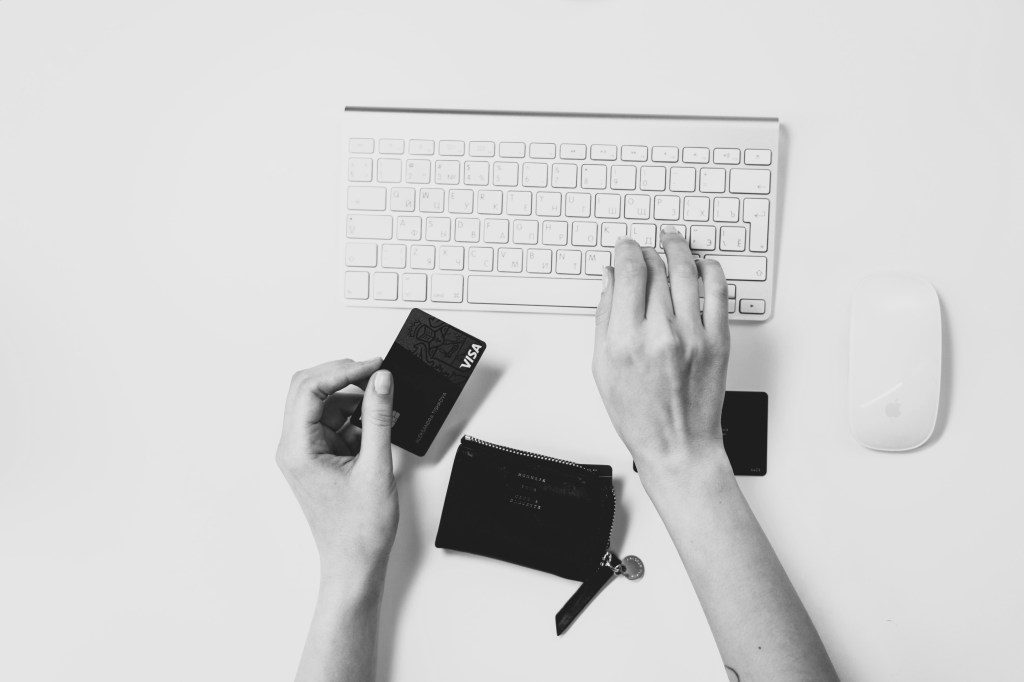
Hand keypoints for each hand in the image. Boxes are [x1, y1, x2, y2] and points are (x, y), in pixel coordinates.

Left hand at [276, 358, 397, 589]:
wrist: (355, 563)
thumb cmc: (359, 529)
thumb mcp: (376, 465)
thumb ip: (379, 417)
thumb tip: (382, 380)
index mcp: (297, 449)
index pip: (310, 389)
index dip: (343, 370)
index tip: (374, 365)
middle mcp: (294, 447)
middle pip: (310, 389)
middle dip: (344, 377)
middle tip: (377, 374)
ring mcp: (306, 451)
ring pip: (324, 404)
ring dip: (354, 399)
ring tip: (385, 407)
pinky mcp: (320, 456)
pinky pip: (334, 422)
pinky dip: (357, 417)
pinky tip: (379, 423)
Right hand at [592, 229, 730, 485]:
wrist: (678, 446)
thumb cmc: (639, 416)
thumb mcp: (603, 368)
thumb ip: (604, 318)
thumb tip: (609, 280)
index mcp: (626, 340)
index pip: (629, 273)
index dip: (626, 251)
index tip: (625, 247)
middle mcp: (660, 334)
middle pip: (656, 269)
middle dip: (648, 251)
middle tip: (645, 247)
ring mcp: (693, 336)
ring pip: (687, 272)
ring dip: (678, 250)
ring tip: (673, 241)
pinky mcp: (718, 341)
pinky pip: (718, 292)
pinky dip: (710, 271)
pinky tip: (703, 265)